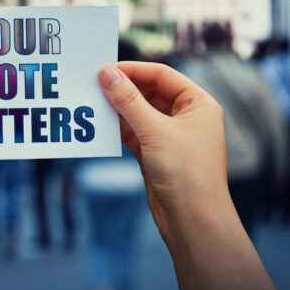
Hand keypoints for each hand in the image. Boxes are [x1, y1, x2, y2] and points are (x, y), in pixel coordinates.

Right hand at [99, 62, 275, 289]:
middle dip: (123, 88)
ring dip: (118, 108)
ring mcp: (170, 137)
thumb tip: (107, 74)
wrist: (193, 221)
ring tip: (92, 100)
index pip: (163, 75)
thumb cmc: (186, 172)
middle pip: (149, 92)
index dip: (134, 69)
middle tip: (94, 83)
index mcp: (198, 104)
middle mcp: (186, 117)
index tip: (106, 68)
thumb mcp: (155, 130)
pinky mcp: (156, 155)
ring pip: (139, 113)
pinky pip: (134, 133)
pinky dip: (118, 128)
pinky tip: (99, 123)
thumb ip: (128, 101)